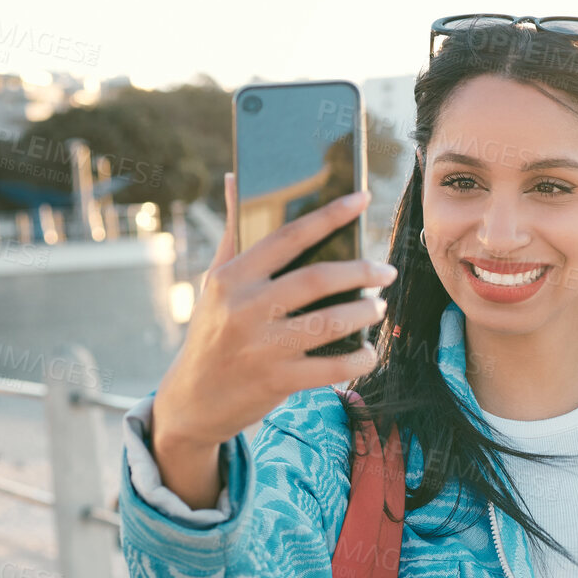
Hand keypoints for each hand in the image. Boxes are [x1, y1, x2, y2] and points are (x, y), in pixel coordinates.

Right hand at [153, 172, 395, 449]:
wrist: (191, 400)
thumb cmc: (212, 332)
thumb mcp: (214, 283)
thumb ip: (234, 234)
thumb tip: (235, 178)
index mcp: (230, 278)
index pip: (288, 237)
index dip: (329, 215)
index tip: (362, 198)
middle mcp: (244, 309)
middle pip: (317, 279)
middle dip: (361, 271)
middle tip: (386, 270)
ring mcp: (262, 347)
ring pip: (331, 322)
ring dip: (365, 313)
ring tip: (379, 306)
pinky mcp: (278, 380)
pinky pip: (333, 367)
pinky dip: (359, 358)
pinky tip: (369, 351)